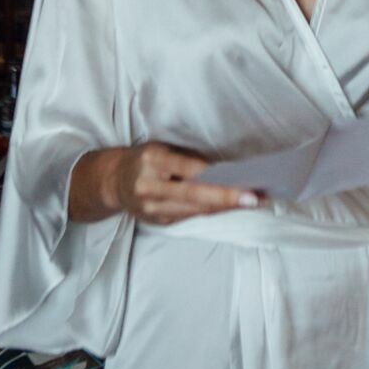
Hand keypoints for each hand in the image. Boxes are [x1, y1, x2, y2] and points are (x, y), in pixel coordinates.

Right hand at [113, 141, 260, 224]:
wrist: (114, 181)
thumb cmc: (145, 157)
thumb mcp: (162, 147)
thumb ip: (187, 158)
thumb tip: (225, 167)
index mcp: (153, 160)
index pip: (190, 171)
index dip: (217, 178)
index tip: (244, 181)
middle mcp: (150, 187)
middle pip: (195, 196)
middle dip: (227, 198)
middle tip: (255, 199)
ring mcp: (152, 209)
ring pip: (194, 210)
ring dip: (224, 207)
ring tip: (251, 202)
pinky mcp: (157, 222)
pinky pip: (189, 217)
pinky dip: (210, 211)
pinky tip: (228, 207)